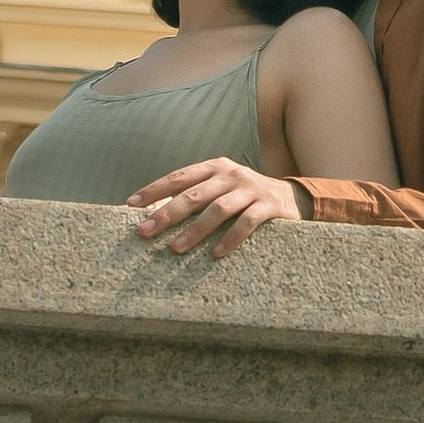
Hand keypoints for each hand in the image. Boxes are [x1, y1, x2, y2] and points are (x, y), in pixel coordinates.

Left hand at [127, 157, 306, 259]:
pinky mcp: (268, 206)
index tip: (131, 205)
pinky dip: (230, 239)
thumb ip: (195, 196)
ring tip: (175, 248)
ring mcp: (250, 189)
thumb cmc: (245, 197)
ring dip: (195, 230)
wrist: (292, 198)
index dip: (154, 190)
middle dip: (166, 213)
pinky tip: (215, 254)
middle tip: (144, 230)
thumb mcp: (220, 189)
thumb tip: (154, 213)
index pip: (179, 177)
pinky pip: (246, 223)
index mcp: (215, 167)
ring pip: (218, 209)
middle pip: (193, 194)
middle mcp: (231, 174)